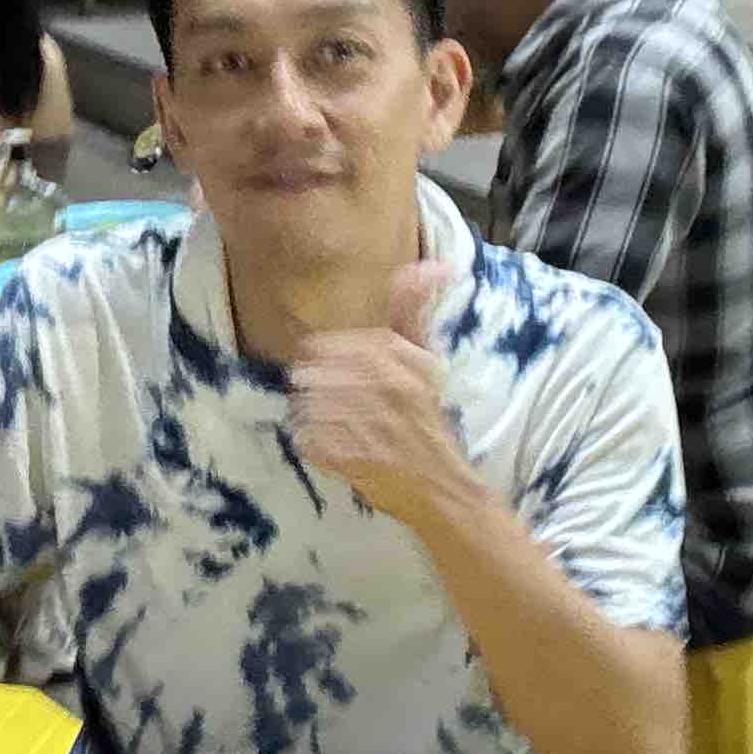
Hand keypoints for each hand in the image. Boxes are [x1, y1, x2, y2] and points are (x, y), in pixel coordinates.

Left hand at [293, 259, 474, 525]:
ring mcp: (371, 428)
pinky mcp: (355, 462)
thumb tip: (435, 263)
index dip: (324, 356)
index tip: (323, 364)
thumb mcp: (426, 362)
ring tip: (323, 421)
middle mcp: (387, 392)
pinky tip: (325, 445)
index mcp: (403, 362)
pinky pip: (309, 442)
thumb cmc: (427, 422)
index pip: (336, 348)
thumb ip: (415, 312)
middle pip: (317, 377)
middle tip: (316, 395)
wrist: (444, 489)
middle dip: (311, 387)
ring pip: (309, 409)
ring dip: (309, 414)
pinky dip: (310, 443)